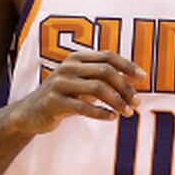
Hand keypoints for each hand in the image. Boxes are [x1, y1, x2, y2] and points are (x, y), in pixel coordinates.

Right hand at [11, 50, 144, 134]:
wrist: (30, 114)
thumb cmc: (63, 97)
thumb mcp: (81, 83)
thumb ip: (103, 78)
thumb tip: (135, 80)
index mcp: (76, 58)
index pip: (108, 56)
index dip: (128, 65)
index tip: (143, 78)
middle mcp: (68, 67)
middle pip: (106, 72)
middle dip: (125, 87)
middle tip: (137, 102)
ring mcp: (60, 84)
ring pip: (98, 89)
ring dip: (117, 101)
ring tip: (127, 113)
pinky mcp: (54, 102)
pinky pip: (84, 107)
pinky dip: (101, 113)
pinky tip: (112, 118)